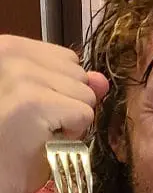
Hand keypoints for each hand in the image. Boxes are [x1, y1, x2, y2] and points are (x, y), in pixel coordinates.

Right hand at [0, 35, 108, 192]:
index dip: (60, 88)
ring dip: (71, 119)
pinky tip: (44, 141)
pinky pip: (84, 114)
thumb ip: (71, 86)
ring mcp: (19, 75)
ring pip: (85, 94)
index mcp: (6, 47)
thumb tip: (102, 79)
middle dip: (68, 102)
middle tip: (36, 124)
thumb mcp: (41, 105)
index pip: (66, 57)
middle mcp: (8, 54)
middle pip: (79, 73)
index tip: (33, 107)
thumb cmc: (10, 144)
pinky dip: (73, 134)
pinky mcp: (32, 101)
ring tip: (38, 132)